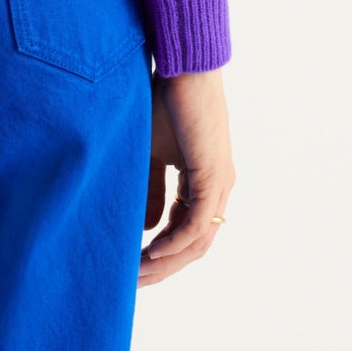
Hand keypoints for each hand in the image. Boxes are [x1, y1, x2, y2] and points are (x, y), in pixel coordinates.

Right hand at [139, 67, 233, 287]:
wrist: (182, 67)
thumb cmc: (166, 100)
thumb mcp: (151, 152)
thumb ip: (150, 189)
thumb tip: (146, 228)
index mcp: (205, 183)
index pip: (187, 232)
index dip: (161, 254)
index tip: (132, 266)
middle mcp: (218, 188)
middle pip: (194, 246)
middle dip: (163, 268)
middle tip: (132, 284)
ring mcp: (218, 183)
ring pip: (197, 241)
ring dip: (166, 262)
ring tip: (137, 273)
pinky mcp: (212, 175)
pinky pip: (196, 223)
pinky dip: (174, 241)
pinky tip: (151, 251)